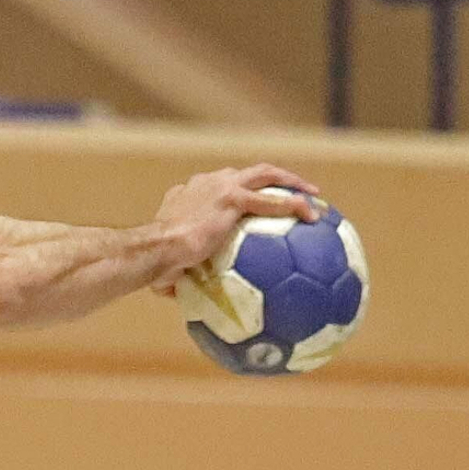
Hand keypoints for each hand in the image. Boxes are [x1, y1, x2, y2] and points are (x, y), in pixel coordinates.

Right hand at [152, 163, 323, 291]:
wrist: (155, 250)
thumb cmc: (155, 264)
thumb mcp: (168, 266)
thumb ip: (178, 273)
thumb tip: (177, 295)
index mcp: (189, 195)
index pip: (221, 186)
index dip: (241, 192)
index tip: (254, 204)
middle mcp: (206, 183)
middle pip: (248, 174)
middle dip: (274, 179)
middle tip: (295, 191)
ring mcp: (220, 186)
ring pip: (265, 174)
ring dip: (291, 182)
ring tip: (313, 195)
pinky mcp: (232, 198)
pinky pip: (271, 200)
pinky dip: (294, 205)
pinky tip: (313, 215)